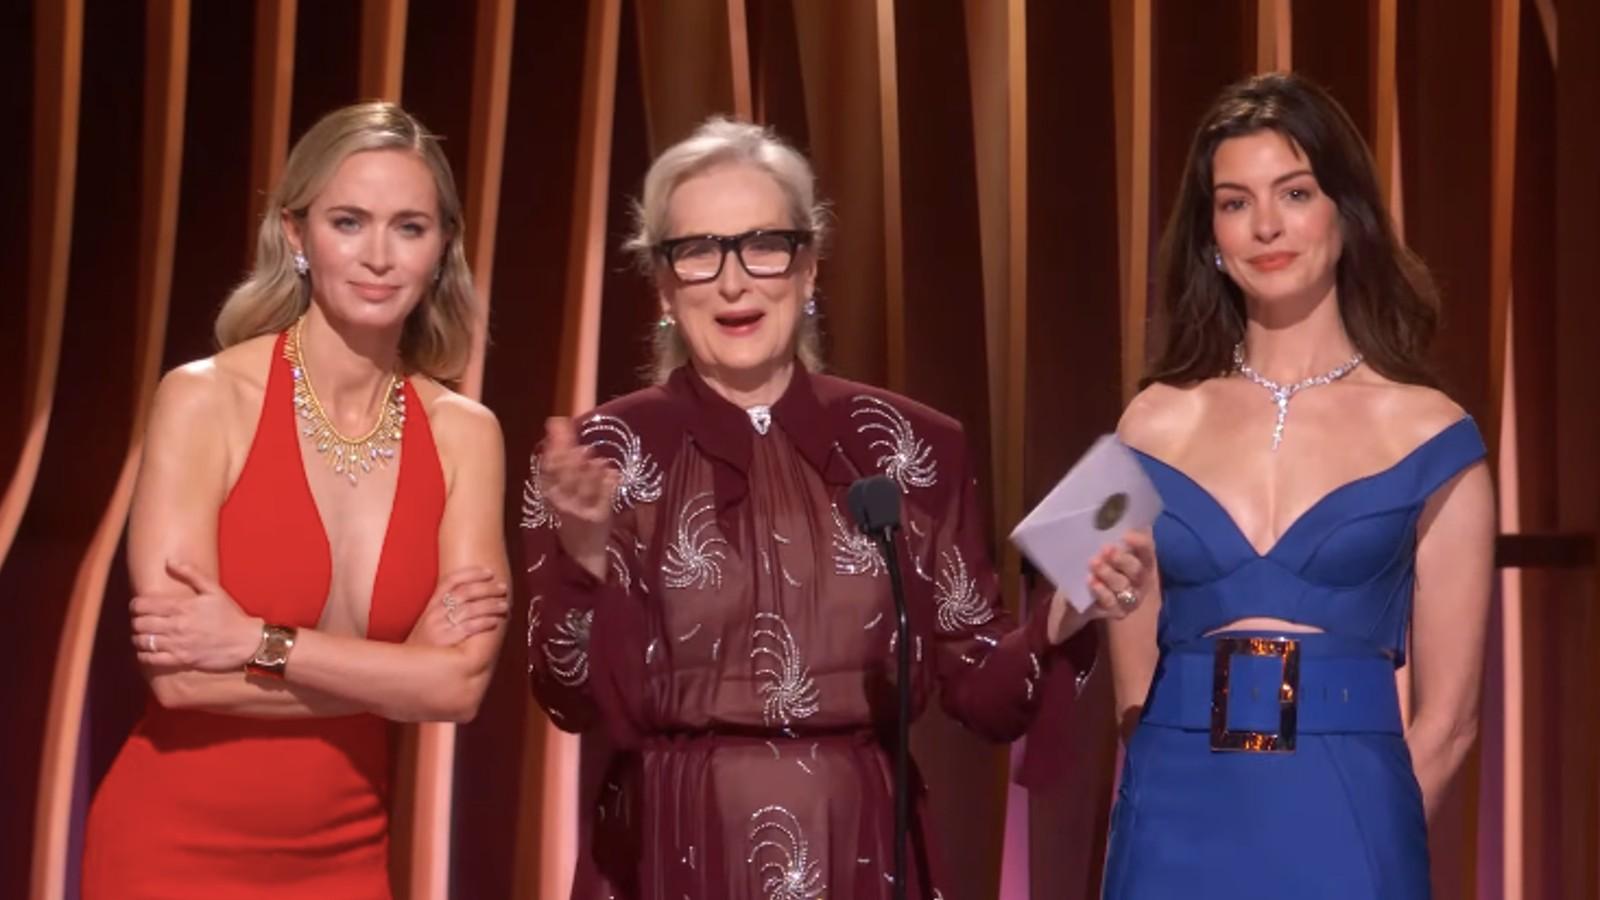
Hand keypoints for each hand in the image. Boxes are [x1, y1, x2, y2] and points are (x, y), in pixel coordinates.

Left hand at [131, 561, 262, 671]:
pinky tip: (148, 651)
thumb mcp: (214, 590)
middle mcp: (176, 625)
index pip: (143, 605)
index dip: (135, 605)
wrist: (246, 641)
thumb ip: (191, 573)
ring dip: (139, 638)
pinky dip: (144, 655)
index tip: (139, 606)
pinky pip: (150, 660)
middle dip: (136, 621)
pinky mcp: (180, 660)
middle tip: (141, 621)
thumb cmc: (230, 615)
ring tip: (144, 636)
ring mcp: (177, 644)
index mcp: (181, 606)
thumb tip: (170, 561)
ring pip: (142, 641)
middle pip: (139, 624)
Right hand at [407, 566, 508, 646]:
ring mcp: (439, 627)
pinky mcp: (445, 641)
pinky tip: (495, 621)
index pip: (450, 581)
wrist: (408, 671)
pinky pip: (469, 627)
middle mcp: (434, 613)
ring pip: (470, 608)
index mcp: (430, 606)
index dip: (471, 573)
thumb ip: (445, 611)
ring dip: (491, 605)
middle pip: (464, 592)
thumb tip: (474, 600)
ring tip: (504, 605)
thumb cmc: (424, 648)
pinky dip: (484, 622)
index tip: (489, 572)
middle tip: (503, 588)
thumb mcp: (428, 625)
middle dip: (487, 588)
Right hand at [541, 417, 619, 579]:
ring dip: (584, 465)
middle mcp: (564, 504)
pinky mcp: (600, 516)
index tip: (554, 424)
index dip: (551, 445)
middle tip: (568, 428)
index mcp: (551, 498)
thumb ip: (561, 471)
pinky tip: (608, 467)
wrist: (584, 555)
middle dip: (565, 448)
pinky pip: (603, 495)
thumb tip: (562, 440)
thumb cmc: (573, 521)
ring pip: (582, 484)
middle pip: (564, 472)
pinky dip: (605, 480)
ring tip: (586, 450)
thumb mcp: (561, 497)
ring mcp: (582, 510)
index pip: (548, 468)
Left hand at [1046, 530, 1156, 642]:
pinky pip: (1111, 602)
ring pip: (1123, 585)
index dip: (1140, 543)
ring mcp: (1131, 597)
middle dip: (1122, 559)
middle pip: (1137, 570)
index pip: (1148, 550)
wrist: (1083, 593)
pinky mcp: (1117, 611)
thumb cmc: (1101, 562)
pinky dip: (1101, 591)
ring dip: (1108, 573)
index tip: (1126, 535)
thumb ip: (1116, 531)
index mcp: (1143, 560)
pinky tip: (1091, 581)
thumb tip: (1120, 512)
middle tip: (1106, 549)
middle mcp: (1141, 580)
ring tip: (1094, 563)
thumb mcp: (1107, 545)